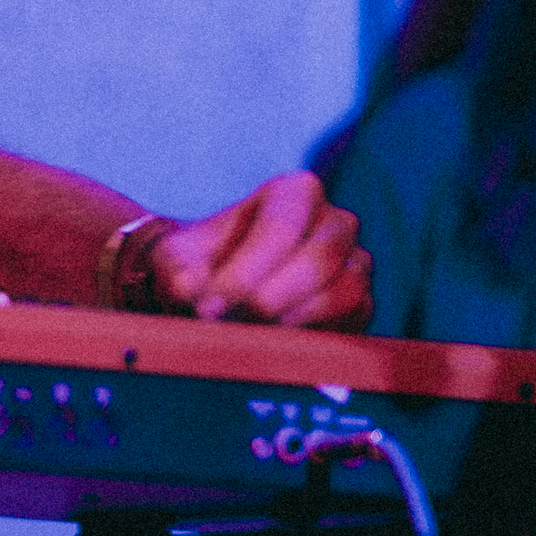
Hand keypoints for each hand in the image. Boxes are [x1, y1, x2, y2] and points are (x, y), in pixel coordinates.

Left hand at [147, 171, 370, 330]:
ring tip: (253, 335)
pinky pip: (356, 319)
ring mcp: (354, 261)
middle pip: (320, 257)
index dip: (246, 270)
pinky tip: (279, 343)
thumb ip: (176, 270)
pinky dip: (318, 335)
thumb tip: (190, 289)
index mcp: (293, 192)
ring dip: (296, 320)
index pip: (280, 225)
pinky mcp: (361, 301)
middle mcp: (333, 221)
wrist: (214, 292)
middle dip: (273, 297)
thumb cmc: (198, 266)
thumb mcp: (174, 260)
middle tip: (235, 323)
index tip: (209, 306)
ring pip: (345, 291)